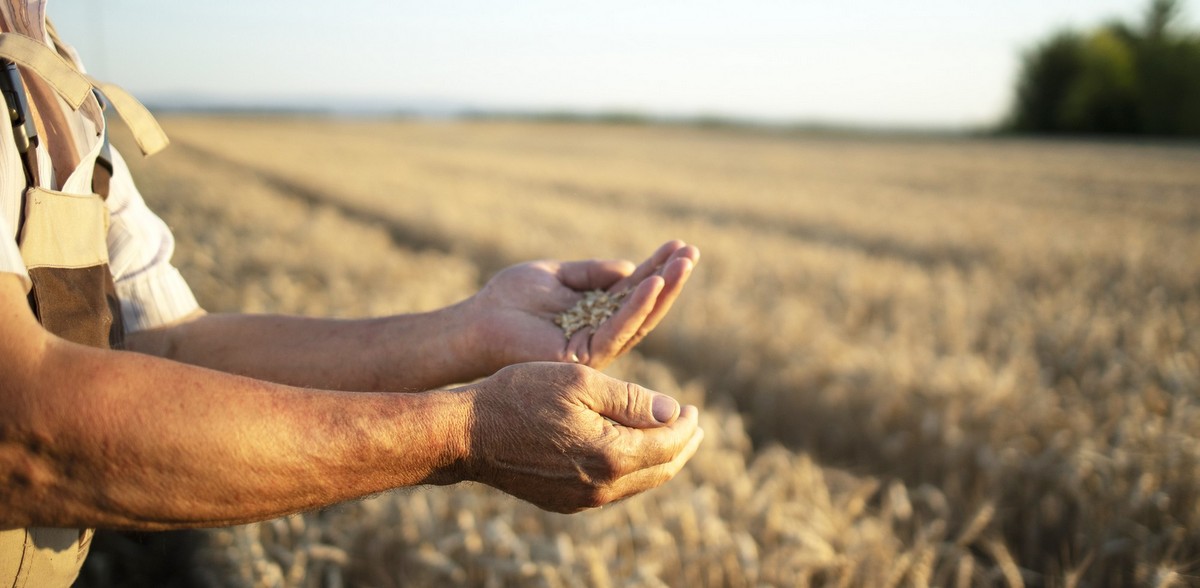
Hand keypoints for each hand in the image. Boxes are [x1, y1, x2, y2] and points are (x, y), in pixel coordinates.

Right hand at [458, 362, 702, 512]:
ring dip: (659, 460)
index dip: (686, 425)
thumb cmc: (521, 396)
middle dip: (682, 446)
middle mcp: (601, 487)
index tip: (694, 407)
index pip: (668, 444)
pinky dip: (632, 470)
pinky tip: (630, 451)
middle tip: (693, 425)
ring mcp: (582, 500)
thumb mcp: (580, 383)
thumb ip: (631, 399)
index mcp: (611, 455)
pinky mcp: (565, 502)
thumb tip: (674, 412)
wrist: (467, 434)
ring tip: (669, 437)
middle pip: (660, 470)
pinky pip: (613, 490)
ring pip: (638, 483)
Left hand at [469, 240, 698, 371]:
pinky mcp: (584, 356)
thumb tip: (630, 267)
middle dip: (670, 279)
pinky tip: (652, 284)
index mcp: (595, 313)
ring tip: (683, 264)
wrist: (476, 323)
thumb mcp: (556, 274)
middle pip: (645, 306)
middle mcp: (600, 332)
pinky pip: (617, 330)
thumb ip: (591, 272)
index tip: (679, 245)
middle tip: (692, 252)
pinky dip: (636, 307)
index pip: (634, 290)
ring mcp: (595, 347)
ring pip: (639, 319)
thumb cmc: (509, 299)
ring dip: (663, 290)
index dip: (657, 268)